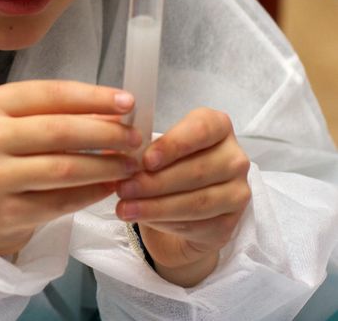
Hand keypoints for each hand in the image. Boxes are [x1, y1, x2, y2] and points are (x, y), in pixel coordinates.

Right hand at [0, 81, 141, 256]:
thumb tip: (116, 112)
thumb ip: (59, 114)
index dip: (93, 97)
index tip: (128, 102)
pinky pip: (61, 202)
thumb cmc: (2, 155)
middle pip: (60, 131)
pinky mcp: (7, 211)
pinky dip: (92, 193)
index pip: (51, 94)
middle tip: (135, 138)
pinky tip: (109, 186)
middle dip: (106, 133)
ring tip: (129, 164)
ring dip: (105, 166)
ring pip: (64, 169)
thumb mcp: (18, 124)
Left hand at [115, 108, 251, 286]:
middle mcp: (234, 157)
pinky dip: (166, 223)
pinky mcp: (230, 223)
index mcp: (217, 126)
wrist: (181, 203)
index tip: (146, 160)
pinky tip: (143, 219)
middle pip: (196, 171)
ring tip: (125, 208)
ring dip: (156, 206)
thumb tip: (115, 147)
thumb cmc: (165, 164)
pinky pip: (197, 224)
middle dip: (154, 182)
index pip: (201, 129)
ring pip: (197, 202)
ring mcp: (237, 192)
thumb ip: (138, 142)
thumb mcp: (151, 145)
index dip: (173, 145)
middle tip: (122, 188)